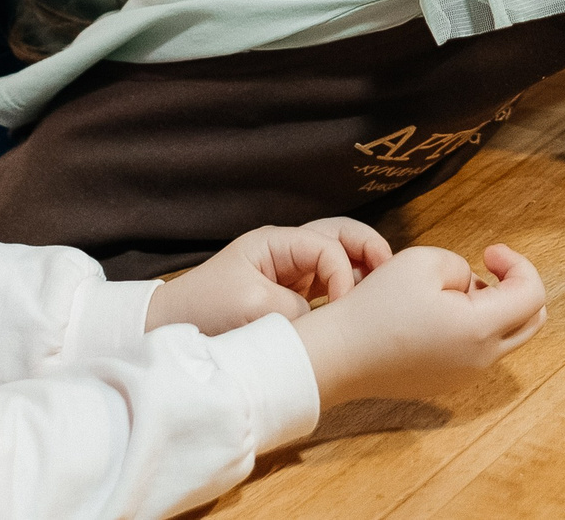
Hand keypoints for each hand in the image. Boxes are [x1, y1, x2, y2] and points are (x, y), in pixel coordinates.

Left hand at [146, 218, 392, 334]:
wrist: (171, 328)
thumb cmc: (205, 310)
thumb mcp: (253, 308)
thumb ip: (298, 310)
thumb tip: (327, 320)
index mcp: (276, 242)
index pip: (327, 245)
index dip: (343, 271)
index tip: (344, 303)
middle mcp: (288, 250)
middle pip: (341, 236)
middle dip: (369, 249)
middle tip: (392, 272)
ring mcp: (291, 271)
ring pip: (340, 257)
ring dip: (363, 268)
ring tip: (384, 289)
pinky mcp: (292, 294)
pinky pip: (330, 283)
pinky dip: (350, 288)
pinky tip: (361, 305)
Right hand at [298, 244, 547, 403]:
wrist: (337, 356)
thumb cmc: (377, 306)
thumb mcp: (424, 261)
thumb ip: (463, 266)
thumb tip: (471, 285)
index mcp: (480, 330)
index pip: (533, 294)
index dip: (518, 264)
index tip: (488, 251)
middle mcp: (481, 360)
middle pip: (531, 321)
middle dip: (516, 287)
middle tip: (484, 268)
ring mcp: (464, 376)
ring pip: (505, 337)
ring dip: (494, 307)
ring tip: (453, 289)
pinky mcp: (446, 382)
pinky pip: (478, 351)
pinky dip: (474, 327)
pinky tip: (439, 314)